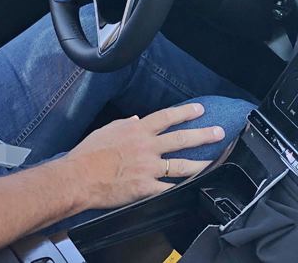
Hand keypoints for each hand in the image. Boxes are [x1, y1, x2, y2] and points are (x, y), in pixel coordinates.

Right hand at [62, 103, 225, 209]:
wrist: (78, 177)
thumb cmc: (88, 154)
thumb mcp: (106, 130)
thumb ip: (124, 124)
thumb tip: (135, 120)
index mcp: (138, 130)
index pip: (167, 117)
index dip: (185, 113)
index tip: (199, 110)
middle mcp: (147, 147)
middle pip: (182, 138)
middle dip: (203, 135)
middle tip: (219, 132)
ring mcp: (149, 167)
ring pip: (181, 164)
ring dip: (201, 163)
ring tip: (214, 161)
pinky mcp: (146, 187)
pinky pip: (168, 188)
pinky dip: (180, 188)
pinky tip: (193, 187)